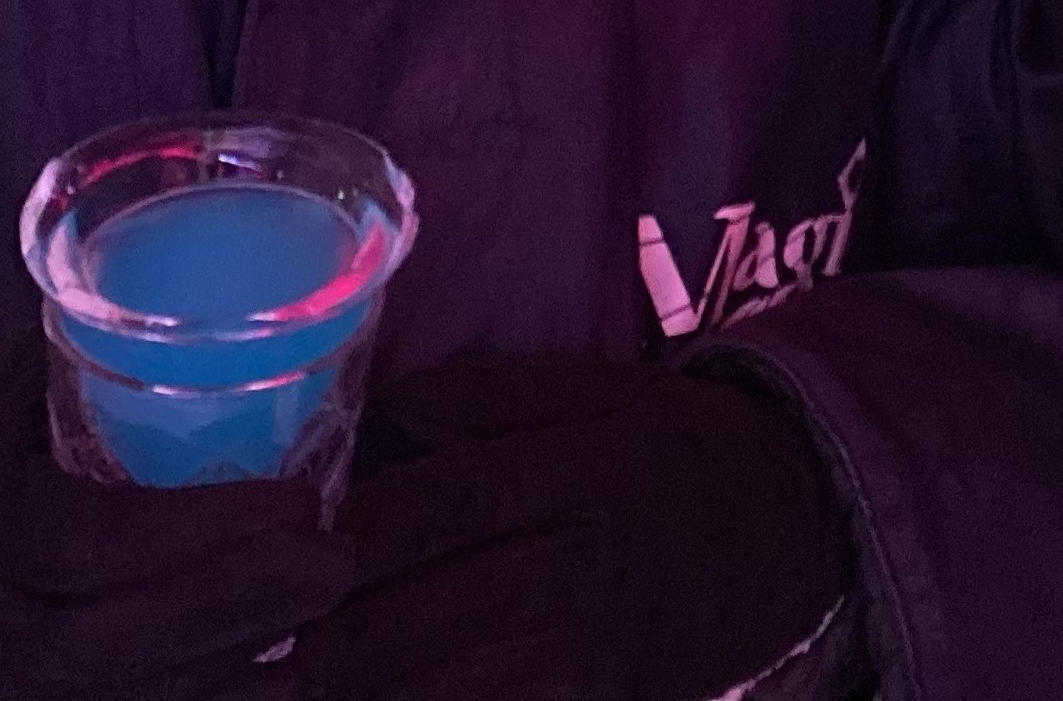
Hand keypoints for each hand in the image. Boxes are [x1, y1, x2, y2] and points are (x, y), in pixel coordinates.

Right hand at [0, 330, 349, 700]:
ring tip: (315, 635)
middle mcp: (13, 643)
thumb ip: (39, 376)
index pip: (127, 540)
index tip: (304, 498)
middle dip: (266, 601)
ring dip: (252, 677)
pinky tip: (259, 688)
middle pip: (164, 639)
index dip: (226, 525)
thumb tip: (127, 316)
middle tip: (336, 559)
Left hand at [297, 352, 852, 700]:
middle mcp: (591, 568)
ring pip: (456, 689)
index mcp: (590, 471)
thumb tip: (398, 401)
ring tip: (292, 688)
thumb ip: (504, 393)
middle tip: (261, 646)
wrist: (800, 538)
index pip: (460, 501)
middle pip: (441, 613)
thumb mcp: (612, 394)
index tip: (294, 543)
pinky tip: (379, 700)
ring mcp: (597, 657)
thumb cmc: (682, 454)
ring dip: (374, 690)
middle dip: (341, 639)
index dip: (370, 529)